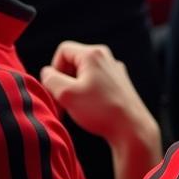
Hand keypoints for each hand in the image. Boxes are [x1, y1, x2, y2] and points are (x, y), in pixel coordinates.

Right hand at [41, 42, 159, 155]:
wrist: (132, 128)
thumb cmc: (100, 111)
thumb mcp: (67, 95)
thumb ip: (51, 80)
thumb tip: (47, 73)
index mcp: (92, 54)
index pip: (63, 50)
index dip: (54, 68)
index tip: (56, 88)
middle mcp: (106, 57)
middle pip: (74, 61)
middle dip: (64, 79)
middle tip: (63, 100)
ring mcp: (115, 70)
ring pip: (86, 72)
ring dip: (76, 88)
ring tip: (77, 107)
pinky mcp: (121, 83)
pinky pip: (97, 81)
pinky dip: (89, 92)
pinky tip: (91, 109)